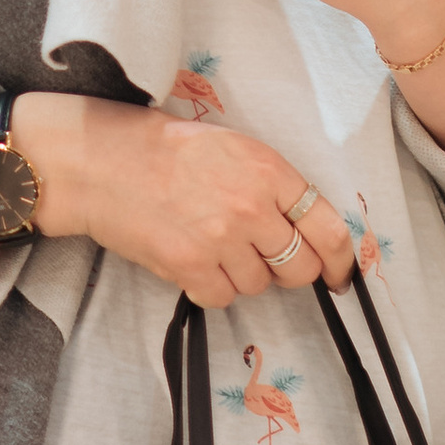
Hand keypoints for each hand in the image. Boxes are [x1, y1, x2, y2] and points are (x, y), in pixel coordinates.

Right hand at [7, 91, 356, 310]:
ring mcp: (221, 239)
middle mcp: (252, 206)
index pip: (328, 227)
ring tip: (212, 245)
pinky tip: (192, 260)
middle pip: (301, 267)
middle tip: (264, 258)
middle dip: (289, 270)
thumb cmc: (165, 149)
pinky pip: (222, 297)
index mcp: (269, 170)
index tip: (341, 275)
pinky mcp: (190, 266)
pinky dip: (210, 287)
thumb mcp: (233, 147)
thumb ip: (273, 184)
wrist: (103, 162)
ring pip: (259, 285)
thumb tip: (304, 227)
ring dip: (242, 275)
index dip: (342, 260)